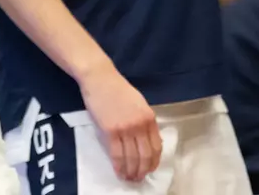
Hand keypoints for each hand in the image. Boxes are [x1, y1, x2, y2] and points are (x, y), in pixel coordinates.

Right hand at [79, 64, 161, 182]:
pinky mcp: (111, 131)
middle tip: (138, 178)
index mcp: (150, 117)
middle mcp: (140, 124)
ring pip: (132, 158)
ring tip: (129, 178)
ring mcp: (126, 128)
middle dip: (143, 170)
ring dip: (131, 171)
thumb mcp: (139, 104)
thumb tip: (147, 141)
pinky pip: (117, 155)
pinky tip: (119, 172)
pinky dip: (119, 167)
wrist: (101, 79)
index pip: (157, 145)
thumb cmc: (118, 90)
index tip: (150, 169)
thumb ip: (144, 121)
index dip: (154, 161)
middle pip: (146, 155)